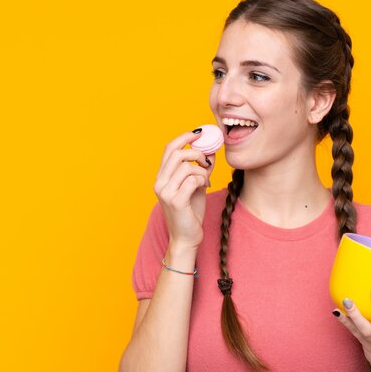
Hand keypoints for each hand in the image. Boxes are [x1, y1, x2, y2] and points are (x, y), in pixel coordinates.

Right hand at [154, 130, 214, 248]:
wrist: (187, 238)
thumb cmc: (191, 213)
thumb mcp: (196, 186)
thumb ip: (200, 169)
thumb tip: (211, 150)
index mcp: (162, 177)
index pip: (169, 149)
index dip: (184, 138)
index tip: (198, 133)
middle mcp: (160, 183)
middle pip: (177, 154)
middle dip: (197, 153)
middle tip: (207, 162)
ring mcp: (166, 192)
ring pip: (187, 166)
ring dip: (202, 171)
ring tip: (206, 180)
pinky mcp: (176, 201)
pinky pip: (193, 179)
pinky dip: (203, 180)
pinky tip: (205, 187)